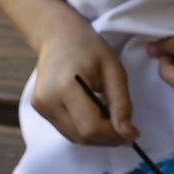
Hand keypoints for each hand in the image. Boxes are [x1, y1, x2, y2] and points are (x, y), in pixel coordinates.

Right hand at [32, 20, 134, 144]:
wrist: (58, 35)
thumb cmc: (89, 49)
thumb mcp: (114, 71)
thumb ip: (121, 104)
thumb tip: (127, 134)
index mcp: (65, 87)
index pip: (90, 127)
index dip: (115, 135)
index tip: (134, 131)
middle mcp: (47, 100)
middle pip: (82, 137)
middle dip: (109, 138)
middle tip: (127, 128)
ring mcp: (40, 106)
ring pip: (75, 138)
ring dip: (99, 136)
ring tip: (112, 118)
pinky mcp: (40, 109)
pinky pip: (68, 130)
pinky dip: (86, 130)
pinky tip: (97, 115)